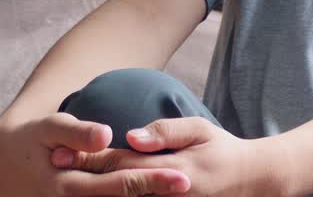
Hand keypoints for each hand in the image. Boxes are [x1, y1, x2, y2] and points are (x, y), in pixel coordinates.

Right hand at [0, 112, 189, 196]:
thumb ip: (76, 133)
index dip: (152, 180)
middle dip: (157, 192)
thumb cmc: (31, 140)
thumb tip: (107, 135)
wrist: (5, 163)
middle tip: (190, 184)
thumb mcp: (48, 129)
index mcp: (68, 185)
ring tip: (180, 192)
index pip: (119, 184)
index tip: (183, 177)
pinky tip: (153, 194)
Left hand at [51, 117, 279, 196]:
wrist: (248, 180)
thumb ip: (167, 132)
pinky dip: (117, 196)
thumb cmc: (222, 150)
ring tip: (69, 182)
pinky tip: (100, 189)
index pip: (123, 162)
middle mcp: (166, 192)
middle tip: (56, 164)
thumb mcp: (201, 130)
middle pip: (116, 185)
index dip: (91, 157)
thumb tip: (132, 136)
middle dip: (85, 174)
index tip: (63, 150)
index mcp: (173, 169)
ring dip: (95, 190)